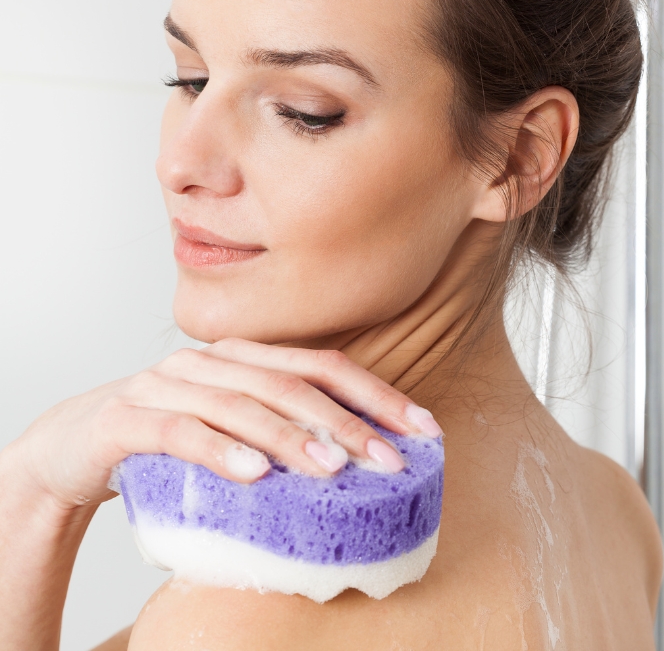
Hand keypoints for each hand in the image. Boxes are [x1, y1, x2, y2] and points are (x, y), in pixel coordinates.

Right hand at [6, 339, 441, 512]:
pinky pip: (180, 432)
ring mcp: (167, 385)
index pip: (322, 365)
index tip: (424, 429)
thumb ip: (279, 429)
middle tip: (390, 460)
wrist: (70, 446)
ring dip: (292, 436)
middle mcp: (210, 361)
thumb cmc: (163, 438)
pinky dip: (220, 451)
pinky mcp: (127, 419)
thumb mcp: (229, 427)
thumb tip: (358, 462)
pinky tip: (255, 475)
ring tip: (334, 468)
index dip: (376, 394)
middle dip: (347, 421)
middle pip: (290, 382)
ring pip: (240, 404)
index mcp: (242, 357)